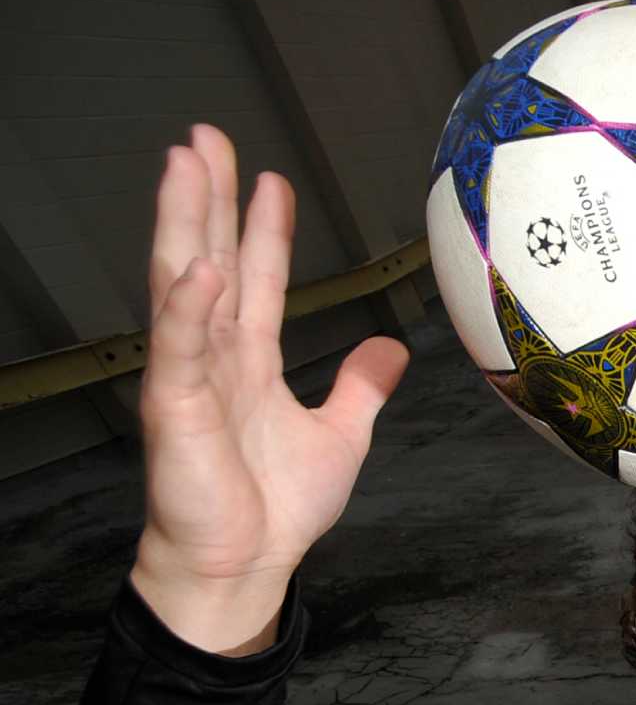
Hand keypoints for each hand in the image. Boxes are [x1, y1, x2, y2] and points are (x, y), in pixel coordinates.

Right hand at [132, 125, 408, 651]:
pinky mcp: (176, 412)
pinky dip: (188, 310)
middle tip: (206, 137)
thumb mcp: (340, 436)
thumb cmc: (274, 510)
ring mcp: (190, 379)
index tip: (271, 179)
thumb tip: (390, 347)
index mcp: (247, 360)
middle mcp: (213, 357)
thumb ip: (359, 388)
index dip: (262, 227)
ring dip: (185, 224)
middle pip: (209, 259)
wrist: (243, 568)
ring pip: (183, 285)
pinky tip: (198, 269)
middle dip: (208, 199)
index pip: (255, 275)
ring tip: (186, 167)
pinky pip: (180, 352)